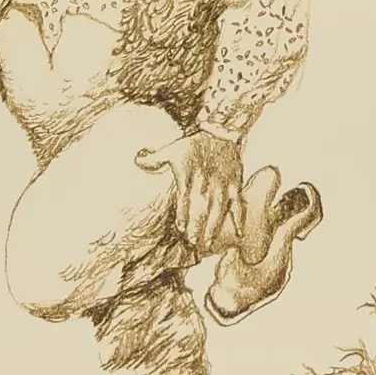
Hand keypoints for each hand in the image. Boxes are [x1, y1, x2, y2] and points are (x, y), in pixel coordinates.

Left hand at [137, 130, 243, 252]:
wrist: (221, 131)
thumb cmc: (193, 144)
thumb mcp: (171, 148)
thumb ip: (154, 158)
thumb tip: (136, 160)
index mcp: (189, 174)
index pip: (185, 197)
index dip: (183, 213)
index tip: (180, 228)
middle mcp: (206, 181)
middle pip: (201, 207)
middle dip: (197, 225)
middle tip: (192, 242)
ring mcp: (222, 184)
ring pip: (219, 209)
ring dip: (213, 227)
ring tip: (208, 243)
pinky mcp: (235, 184)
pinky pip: (238, 204)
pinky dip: (239, 219)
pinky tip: (238, 234)